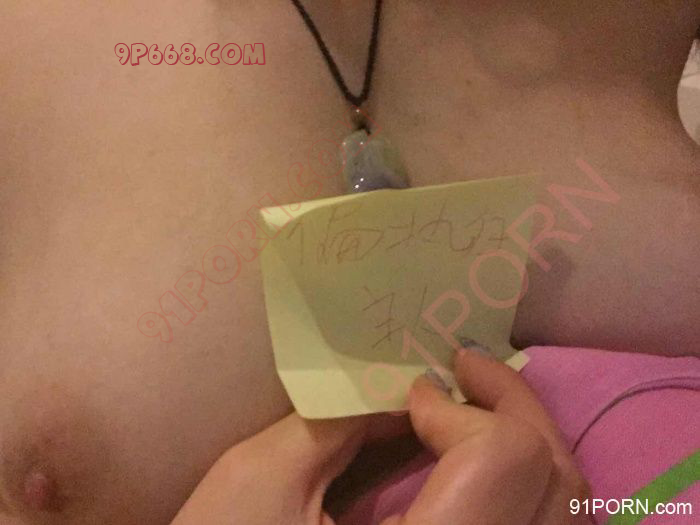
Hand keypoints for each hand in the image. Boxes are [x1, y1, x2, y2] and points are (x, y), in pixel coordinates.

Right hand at [170, 347, 589, 524]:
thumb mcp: (258, 481)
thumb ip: (337, 419)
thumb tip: (406, 390)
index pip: (503, 462)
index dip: (461, 411)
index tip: (411, 396)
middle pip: (555, 482)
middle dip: (511, 406)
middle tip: (464, 368)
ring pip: (564, 514)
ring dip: (527, 440)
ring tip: (478, 403)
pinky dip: (524, 483)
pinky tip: (479, 456)